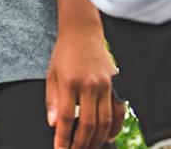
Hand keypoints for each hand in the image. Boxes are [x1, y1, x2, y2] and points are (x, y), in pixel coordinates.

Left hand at [46, 27, 124, 148]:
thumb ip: (52, 100)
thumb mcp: (51, 73)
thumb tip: (53, 124)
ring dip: (96, 140)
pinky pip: (119, 113)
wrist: (83, 32)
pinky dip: (114, 128)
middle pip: (88, 124)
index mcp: (70, 82)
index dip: (63, 138)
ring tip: (87, 148)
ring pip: (105, 122)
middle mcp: (90, 85)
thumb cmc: (64, 53)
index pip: (67, 118)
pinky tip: (106, 137)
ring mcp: (106, 86)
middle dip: (81, 143)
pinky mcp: (117, 86)